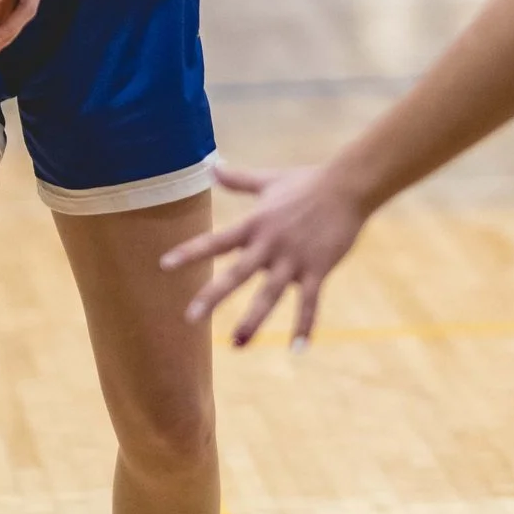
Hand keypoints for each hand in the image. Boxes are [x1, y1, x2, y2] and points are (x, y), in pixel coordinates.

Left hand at [166, 162, 367, 349]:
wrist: (348, 185)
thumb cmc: (307, 181)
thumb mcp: (268, 180)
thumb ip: (238, 179)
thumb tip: (211, 164)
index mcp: (255, 224)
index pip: (216, 240)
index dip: (190, 252)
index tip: (165, 265)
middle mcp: (270, 244)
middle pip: (236, 274)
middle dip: (213, 296)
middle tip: (190, 318)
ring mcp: (295, 259)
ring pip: (269, 295)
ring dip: (253, 321)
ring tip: (237, 344)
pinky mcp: (319, 269)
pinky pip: (310, 303)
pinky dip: (305, 326)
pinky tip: (298, 350)